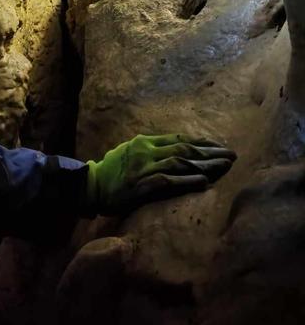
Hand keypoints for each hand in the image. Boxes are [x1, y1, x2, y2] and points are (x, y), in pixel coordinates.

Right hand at [85, 133, 235, 215]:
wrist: (91, 186)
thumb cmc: (111, 170)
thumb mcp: (130, 152)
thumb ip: (151, 150)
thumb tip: (176, 150)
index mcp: (145, 142)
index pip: (179, 138)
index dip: (202, 142)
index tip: (220, 146)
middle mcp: (146, 151)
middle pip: (185, 149)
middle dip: (211, 152)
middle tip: (232, 156)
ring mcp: (144, 168)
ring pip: (180, 163)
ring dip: (205, 165)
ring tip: (225, 168)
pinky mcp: (141, 185)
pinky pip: (168, 181)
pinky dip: (187, 181)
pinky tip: (204, 182)